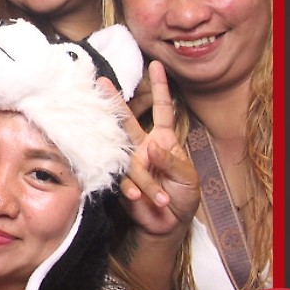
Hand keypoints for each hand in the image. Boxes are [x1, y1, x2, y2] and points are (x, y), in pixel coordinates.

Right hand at [109, 65, 200, 237]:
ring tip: (147, 182)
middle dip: (116, 102)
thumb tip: (153, 146)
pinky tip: (138, 198)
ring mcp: (131, 162)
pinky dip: (132, 189)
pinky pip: (121, 179)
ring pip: (123, 153)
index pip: (162, 109)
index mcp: (164, 139)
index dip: (160, 88)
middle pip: (128, 120)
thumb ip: (172, 162)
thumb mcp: (188, 178)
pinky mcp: (122, 181)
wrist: (170, 224)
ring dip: (134, 166)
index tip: (157, 65)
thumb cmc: (184, 197)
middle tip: (102, 81)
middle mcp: (144, 146)